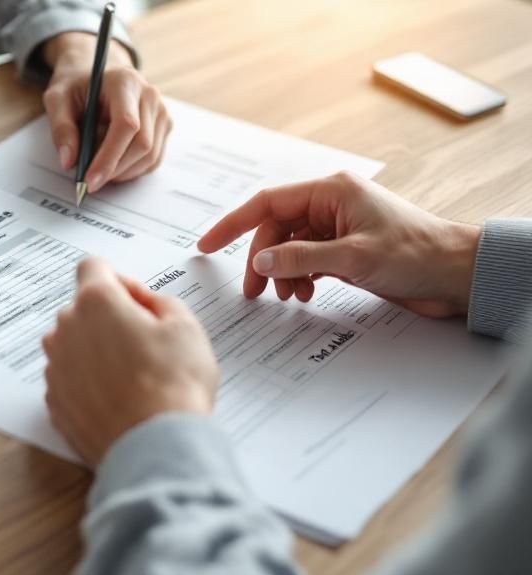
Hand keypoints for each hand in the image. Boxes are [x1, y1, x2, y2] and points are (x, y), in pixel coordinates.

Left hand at [41, 32, 171, 192]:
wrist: (97, 73)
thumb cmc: (77, 86)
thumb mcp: (57, 99)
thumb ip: (61, 128)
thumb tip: (69, 162)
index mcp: (124, 82)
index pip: (126, 125)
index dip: (109, 157)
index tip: (90, 179)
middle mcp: (149, 95)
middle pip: (142, 144)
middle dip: (115, 170)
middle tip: (90, 183)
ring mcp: (161, 111)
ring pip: (150, 156)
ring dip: (124, 173)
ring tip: (99, 173)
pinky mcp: (163, 126)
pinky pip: (153, 158)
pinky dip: (133, 170)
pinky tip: (113, 167)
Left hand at [42, 257, 217, 466]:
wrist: (155, 446)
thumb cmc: (174, 384)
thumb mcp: (185, 325)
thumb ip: (156, 298)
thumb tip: (136, 298)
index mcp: (96, 302)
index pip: (92, 267)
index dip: (117, 281)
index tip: (135, 302)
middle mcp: (66, 329)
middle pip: (81, 308)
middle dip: (107, 317)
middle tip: (143, 344)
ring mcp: (56, 367)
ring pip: (72, 343)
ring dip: (94, 350)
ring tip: (130, 376)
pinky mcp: (54, 401)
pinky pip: (69, 378)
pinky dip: (87, 382)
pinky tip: (116, 399)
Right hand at [197, 172, 481, 317]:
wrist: (455, 274)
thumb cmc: (416, 254)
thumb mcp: (353, 257)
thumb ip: (301, 258)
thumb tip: (260, 260)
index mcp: (331, 191)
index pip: (267, 203)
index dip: (233, 224)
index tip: (207, 245)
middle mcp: (330, 204)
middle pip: (276, 230)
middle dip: (263, 260)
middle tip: (255, 291)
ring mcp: (337, 227)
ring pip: (290, 247)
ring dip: (283, 272)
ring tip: (290, 296)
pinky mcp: (345, 249)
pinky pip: (307, 259)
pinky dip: (300, 277)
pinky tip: (306, 293)